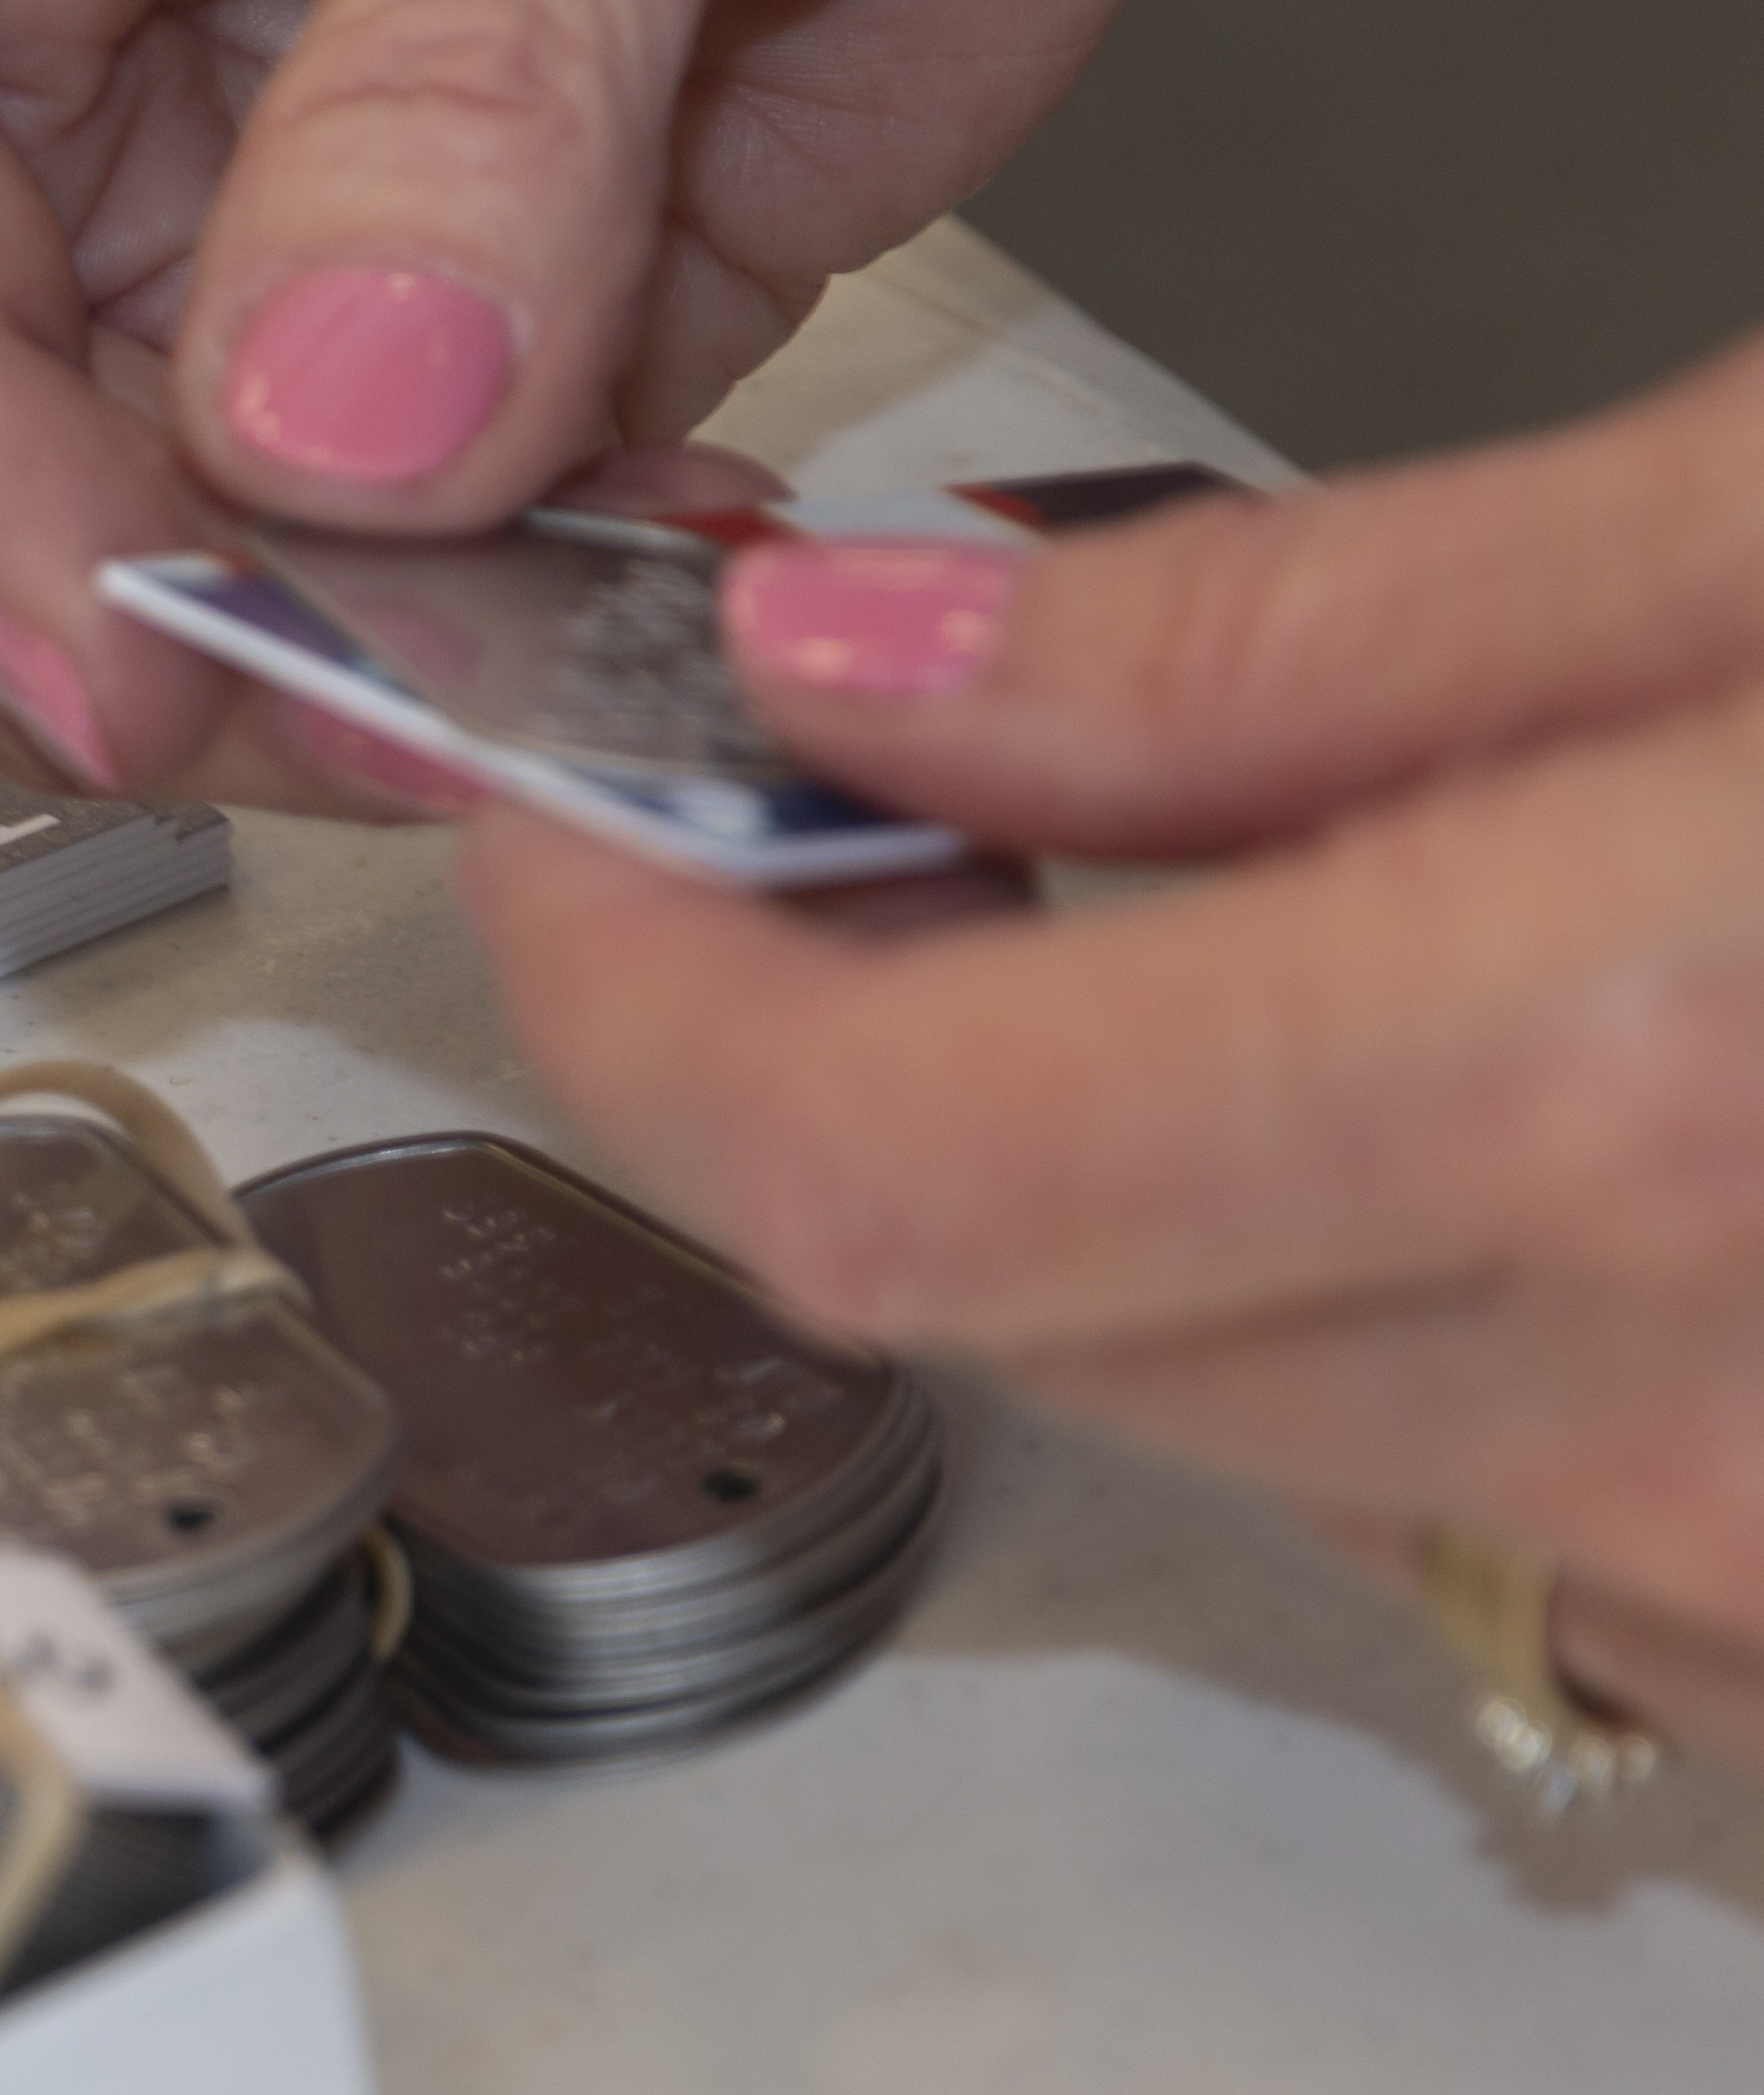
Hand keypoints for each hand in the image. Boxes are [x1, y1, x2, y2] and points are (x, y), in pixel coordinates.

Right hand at [0, 0, 1763, 811]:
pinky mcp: (356, 322)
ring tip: (497, 690)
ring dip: (266, 651)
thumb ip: (471, 59)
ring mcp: (150, 169)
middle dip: (61, 580)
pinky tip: (616, 624)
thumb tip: (334, 434)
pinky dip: (459, 636)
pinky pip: (334, 552)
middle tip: (296, 712)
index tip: (92, 634)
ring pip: (70, 515)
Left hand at [458, 335, 1763, 1773]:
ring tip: (1163, 868)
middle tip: (825, 778)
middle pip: (981, 1283)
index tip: (556, 802)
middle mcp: (1669, 1417)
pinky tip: (1398, 1048)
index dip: (633, 977)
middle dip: (818, 1028)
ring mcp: (1737, 1568)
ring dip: (1072, 1139)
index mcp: (1627, 1096)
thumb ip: (1295, 632)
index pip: (873, 1152)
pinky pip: (1408, 1458)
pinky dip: (1311, 1248)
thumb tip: (861, 664)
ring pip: (1177, 1374)